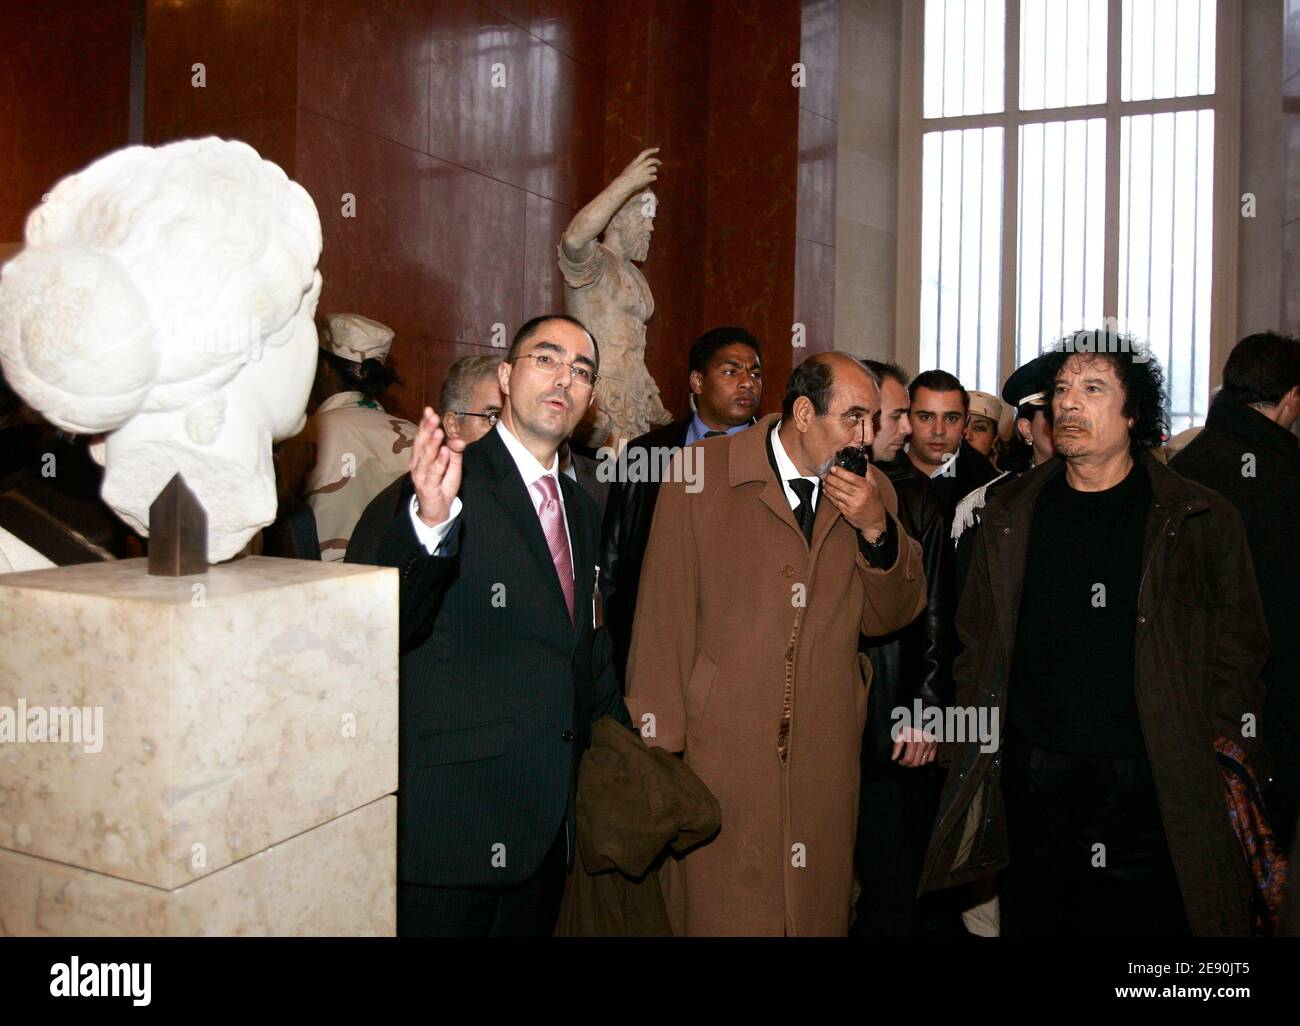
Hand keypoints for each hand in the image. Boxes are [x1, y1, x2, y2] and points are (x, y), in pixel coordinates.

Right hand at [410, 407, 465, 526]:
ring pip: (426, 458)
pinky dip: (439, 462)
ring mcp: (421, 476)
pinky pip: (434, 473)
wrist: (436, 511)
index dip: (424, 424)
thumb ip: (454, 452)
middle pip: (421, 444)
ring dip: (432, 444)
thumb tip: (459, 439)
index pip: (422, 437)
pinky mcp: (427, 487)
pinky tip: (444, 452)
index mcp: (420, 457)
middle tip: (433, 416)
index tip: (429, 410)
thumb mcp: (451, 467)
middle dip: (427, 429)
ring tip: (438, 432)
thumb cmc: (441, 486)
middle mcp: (417, 465)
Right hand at [613, 147, 660, 196]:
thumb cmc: (624, 178)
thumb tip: (635, 158)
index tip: (657, 149)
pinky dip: (653, 178)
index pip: (645, 153)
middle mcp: (640, 166)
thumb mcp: (628, 167)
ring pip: (654, 169)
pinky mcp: (647, 178)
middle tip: (660, 163)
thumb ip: (633, 163)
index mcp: (635, 162)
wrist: (624, 185)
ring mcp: (644, 172)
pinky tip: (651, 180)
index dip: (652, 150)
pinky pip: (654, 177)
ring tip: (652, 174)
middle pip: (652, 160)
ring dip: (654, 171)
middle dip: (657, 161)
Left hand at [822, 465, 886, 537]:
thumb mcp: (874, 485)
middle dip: (831, 479)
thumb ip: (868, 470)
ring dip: (828, 486)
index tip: (833, 468)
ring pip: (836, 493)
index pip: (851, 477)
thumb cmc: (874, 501)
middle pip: (841, 485)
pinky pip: (835, 502)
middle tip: (826, 474)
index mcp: (866, 487)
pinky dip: (829, 496)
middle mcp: (859, 496)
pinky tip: (826, 491)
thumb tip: (863, 456)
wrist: (875, 521)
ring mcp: (852, 505)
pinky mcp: (846, 512)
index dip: (841, 472)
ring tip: (824, 481)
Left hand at [892, 726, 938, 767]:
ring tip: (911, 760)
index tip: (899, 761)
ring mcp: (930, 745)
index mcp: (913, 740)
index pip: (908, 758)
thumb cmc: (910, 724)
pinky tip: (919, 758)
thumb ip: (897, 745)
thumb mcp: (901, 731)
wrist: (923, 717)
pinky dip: (925, 761)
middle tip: (904, 762)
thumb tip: (894, 758)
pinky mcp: (935, 745)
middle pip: (915, 762)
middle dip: (908, 764)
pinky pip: (931, 759)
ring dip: (916, 764)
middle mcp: (922, 744)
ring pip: (923, 762)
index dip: (902, 762)